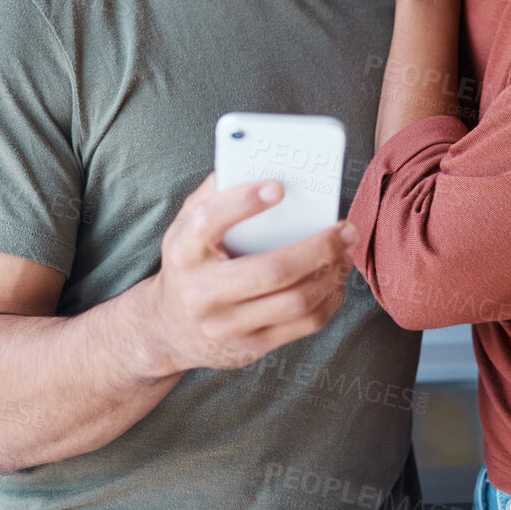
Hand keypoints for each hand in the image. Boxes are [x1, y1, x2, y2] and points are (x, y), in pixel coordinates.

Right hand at [137, 174, 354, 376]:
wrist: (166, 329)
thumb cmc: (189, 263)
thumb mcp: (185, 225)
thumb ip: (213, 193)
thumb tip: (252, 161)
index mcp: (184, 252)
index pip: (209, 222)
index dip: (244, 202)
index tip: (279, 185)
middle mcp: (202, 293)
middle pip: (272, 270)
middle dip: (317, 247)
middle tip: (344, 228)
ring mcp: (227, 326)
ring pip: (295, 301)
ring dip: (330, 273)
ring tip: (344, 251)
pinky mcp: (251, 348)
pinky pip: (303, 326)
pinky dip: (328, 300)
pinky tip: (335, 278)